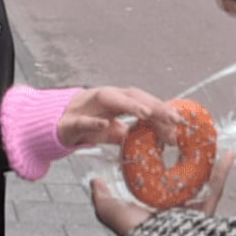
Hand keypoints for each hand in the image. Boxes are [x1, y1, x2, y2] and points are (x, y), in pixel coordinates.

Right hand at [57, 87, 180, 147]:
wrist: (56, 126)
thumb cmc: (89, 125)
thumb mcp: (115, 132)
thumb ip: (133, 134)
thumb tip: (160, 140)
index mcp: (117, 100)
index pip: (142, 101)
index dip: (161, 108)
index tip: (179, 120)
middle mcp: (105, 98)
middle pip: (132, 95)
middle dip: (152, 104)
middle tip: (172, 118)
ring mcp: (87, 106)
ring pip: (109, 98)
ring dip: (129, 104)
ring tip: (147, 113)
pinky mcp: (71, 120)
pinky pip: (83, 119)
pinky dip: (93, 121)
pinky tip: (106, 124)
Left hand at [89, 150, 235, 235]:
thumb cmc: (134, 232)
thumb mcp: (110, 211)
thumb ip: (102, 196)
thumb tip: (96, 181)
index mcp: (150, 207)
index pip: (155, 179)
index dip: (156, 159)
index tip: (157, 139)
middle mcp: (172, 209)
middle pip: (181, 177)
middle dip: (185, 156)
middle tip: (184, 136)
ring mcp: (191, 211)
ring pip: (201, 180)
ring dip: (207, 160)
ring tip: (209, 139)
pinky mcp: (206, 213)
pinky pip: (216, 189)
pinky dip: (223, 171)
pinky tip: (228, 153)